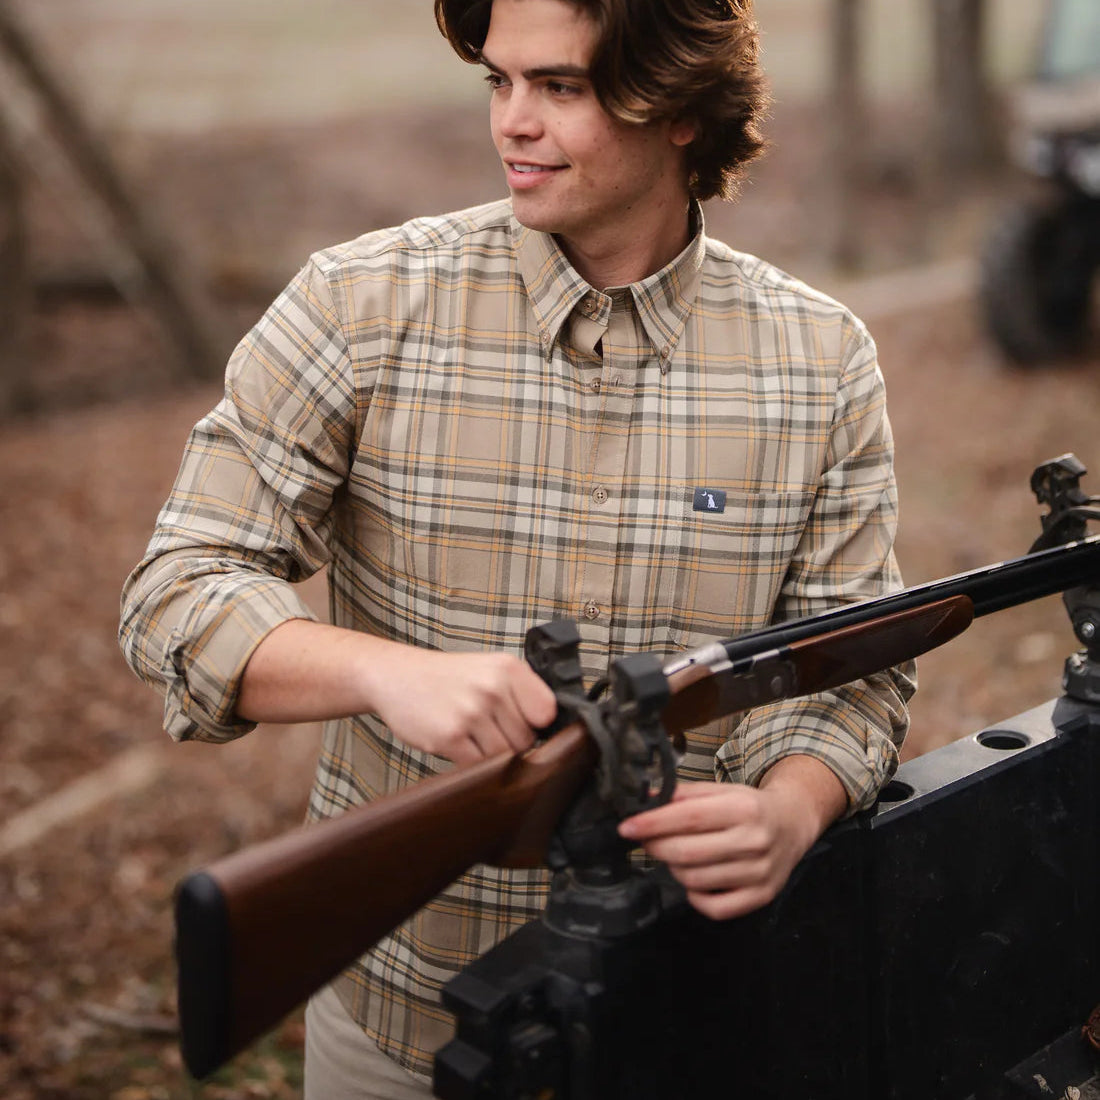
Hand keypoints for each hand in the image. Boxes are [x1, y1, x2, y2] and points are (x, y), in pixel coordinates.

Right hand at [366, 647, 557, 764]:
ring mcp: (471, 713)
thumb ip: (521, 693)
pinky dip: (470, 763)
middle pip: (526, 740)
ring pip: (504, 757)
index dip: (538, 726)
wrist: (396, 676)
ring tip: (472, 735)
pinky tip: (458, 744)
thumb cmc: (447, 677)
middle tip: (488, 729)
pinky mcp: (449, 737)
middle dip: (511, 742)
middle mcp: (491, 688)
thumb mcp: (489, 669)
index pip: (547, 712)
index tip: (527, 727)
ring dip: (491, 755)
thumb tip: (551, 730)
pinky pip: (477, 766)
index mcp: (507, 669)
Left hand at [617, 756, 846, 919]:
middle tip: (647, 839)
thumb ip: (682, 794)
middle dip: (656, 846)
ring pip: (695, 880)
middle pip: (688, 852)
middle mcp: (754, 841)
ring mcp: (760, 873)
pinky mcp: (762, 896)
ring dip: (674, 868)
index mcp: (744, 808)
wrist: (792, 824)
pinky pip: (715, 908)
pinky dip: (695, 897)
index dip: (653, 823)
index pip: (689, 817)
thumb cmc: (749, 806)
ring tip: (677, 854)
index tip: (627, 826)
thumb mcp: (720, 790)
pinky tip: (695, 880)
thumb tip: (645, 800)